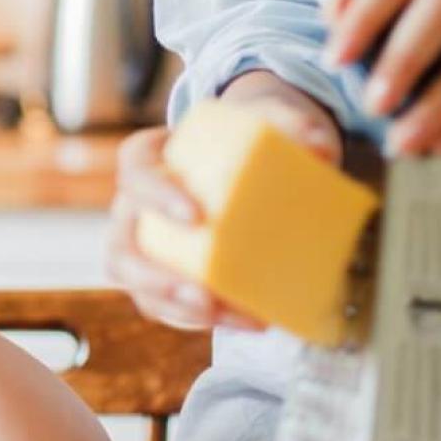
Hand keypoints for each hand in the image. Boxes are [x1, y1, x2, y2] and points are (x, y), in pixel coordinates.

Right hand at [106, 81, 336, 331]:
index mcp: (149, 158)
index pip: (134, 170)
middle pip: (121, 242)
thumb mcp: (272, 120)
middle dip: (153, 275)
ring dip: (172, 304)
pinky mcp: (157, 275)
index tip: (195, 216)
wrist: (248, 160)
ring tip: (218, 316)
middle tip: (200, 293)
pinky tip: (242, 320)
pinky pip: (161, 304)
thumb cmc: (249, 139)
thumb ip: (294, 126)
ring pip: (134, 281)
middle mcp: (132, 204)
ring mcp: (139, 243)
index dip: (155, 195)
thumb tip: (318, 149)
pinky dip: (197, 319)